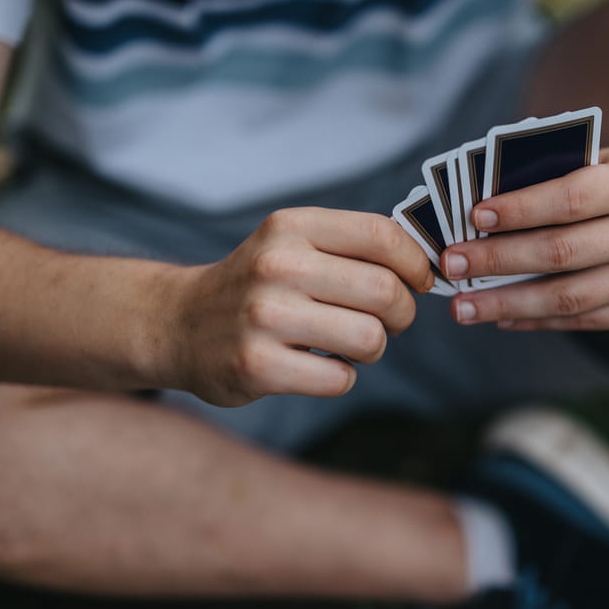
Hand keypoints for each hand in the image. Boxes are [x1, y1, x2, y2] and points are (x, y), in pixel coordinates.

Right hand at [167, 207, 432, 407]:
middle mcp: (276, 267)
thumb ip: (352, 245)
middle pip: (385, 292)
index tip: (420, 281)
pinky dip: (341, 378)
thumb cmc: (259, 285)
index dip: (415, 263)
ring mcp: (263, 317)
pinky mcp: (257, 366)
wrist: (180, 324)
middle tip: (387, 322)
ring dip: (372, 349)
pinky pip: (340, 380)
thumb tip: (428, 263)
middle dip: (401, 314)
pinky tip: (316, 367)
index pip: (381, 235)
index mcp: (292, 228)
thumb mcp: (292, 244)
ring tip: (348, 346)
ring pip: (369, 339)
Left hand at [440, 144, 608, 330]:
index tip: (473, 216)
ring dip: (507, 304)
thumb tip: (480, 210)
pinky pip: (584, 320)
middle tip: (451, 265)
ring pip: (568, 299)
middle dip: (497, 262)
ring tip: (462, 306)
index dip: (520, 209)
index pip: (571, 199)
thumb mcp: (606, 157)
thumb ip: (554, 176)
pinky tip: (501, 316)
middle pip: (562, 254)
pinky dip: (537, 319)